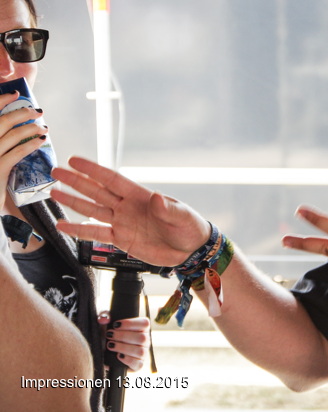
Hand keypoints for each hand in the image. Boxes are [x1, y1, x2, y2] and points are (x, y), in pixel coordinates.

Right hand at [0, 92, 48, 209]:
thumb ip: (1, 142)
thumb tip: (16, 128)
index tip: (15, 94)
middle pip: (0, 122)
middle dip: (20, 112)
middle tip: (37, 112)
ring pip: (9, 135)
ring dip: (29, 128)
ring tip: (43, 127)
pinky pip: (15, 153)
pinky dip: (30, 144)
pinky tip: (41, 140)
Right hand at [51, 156, 209, 266]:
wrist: (191, 250)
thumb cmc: (190, 227)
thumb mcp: (182, 216)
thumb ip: (167, 208)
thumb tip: (156, 197)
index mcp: (141, 196)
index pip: (112, 179)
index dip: (93, 170)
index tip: (75, 161)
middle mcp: (127, 207)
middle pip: (97, 191)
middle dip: (76, 181)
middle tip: (56, 172)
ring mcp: (123, 223)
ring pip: (92, 210)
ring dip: (73, 202)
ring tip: (54, 193)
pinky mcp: (121, 240)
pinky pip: (96, 234)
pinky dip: (79, 230)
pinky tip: (63, 225)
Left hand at [98, 311, 150, 371]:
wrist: (105, 354)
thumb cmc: (109, 336)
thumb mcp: (106, 324)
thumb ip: (104, 317)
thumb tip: (104, 319)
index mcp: (142, 328)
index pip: (145, 323)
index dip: (130, 323)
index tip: (115, 325)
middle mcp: (145, 340)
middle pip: (142, 338)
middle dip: (123, 336)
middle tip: (109, 335)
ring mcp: (143, 353)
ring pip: (140, 351)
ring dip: (123, 348)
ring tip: (110, 346)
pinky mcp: (138, 365)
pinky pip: (138, 364)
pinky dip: (127, 360)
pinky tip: (118, 356)